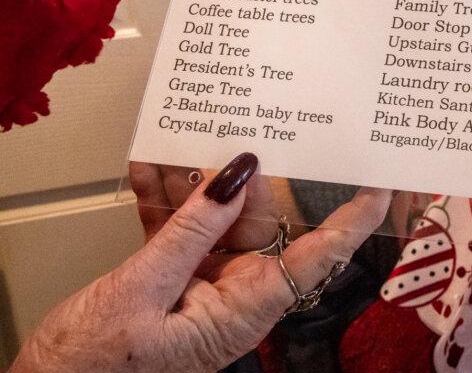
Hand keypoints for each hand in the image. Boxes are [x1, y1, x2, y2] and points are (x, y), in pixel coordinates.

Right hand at [10, 153, 389, 372]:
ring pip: (214, 217)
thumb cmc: (91, 368)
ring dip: (194, 179)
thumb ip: (189, 232)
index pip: (315, 256)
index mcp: (244, 310)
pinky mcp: (165, 278)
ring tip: (185, 135)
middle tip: (242, 124)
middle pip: (259, 220)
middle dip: (247, 175)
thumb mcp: (141, 291)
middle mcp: (231, 295)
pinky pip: (174, 228)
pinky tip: (149, 165)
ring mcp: (199, 285)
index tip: (379, 179)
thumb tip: (236, 177)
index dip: (350, 219)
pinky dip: (160, 198)